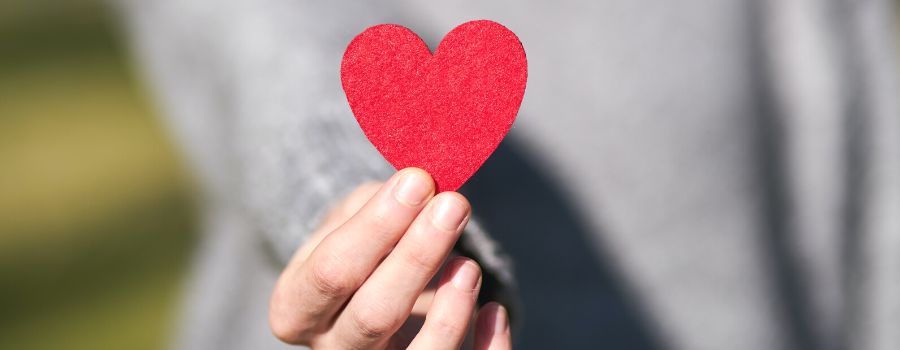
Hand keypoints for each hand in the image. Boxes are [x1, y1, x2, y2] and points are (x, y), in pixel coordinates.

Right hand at [269, 168, 511, 348]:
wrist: (365, 286)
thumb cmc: (357, 247)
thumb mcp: (350, 220)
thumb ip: (379, 205)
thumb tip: (421, 185)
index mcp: (297, 308)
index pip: (332, 272)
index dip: (376, 227)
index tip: (418, 181)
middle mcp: (332, 347)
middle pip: (374, 316)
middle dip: (417, 257)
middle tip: (454, 204)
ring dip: (450, 311)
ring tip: (470, 264)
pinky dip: (488, 347)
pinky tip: (494, 310)